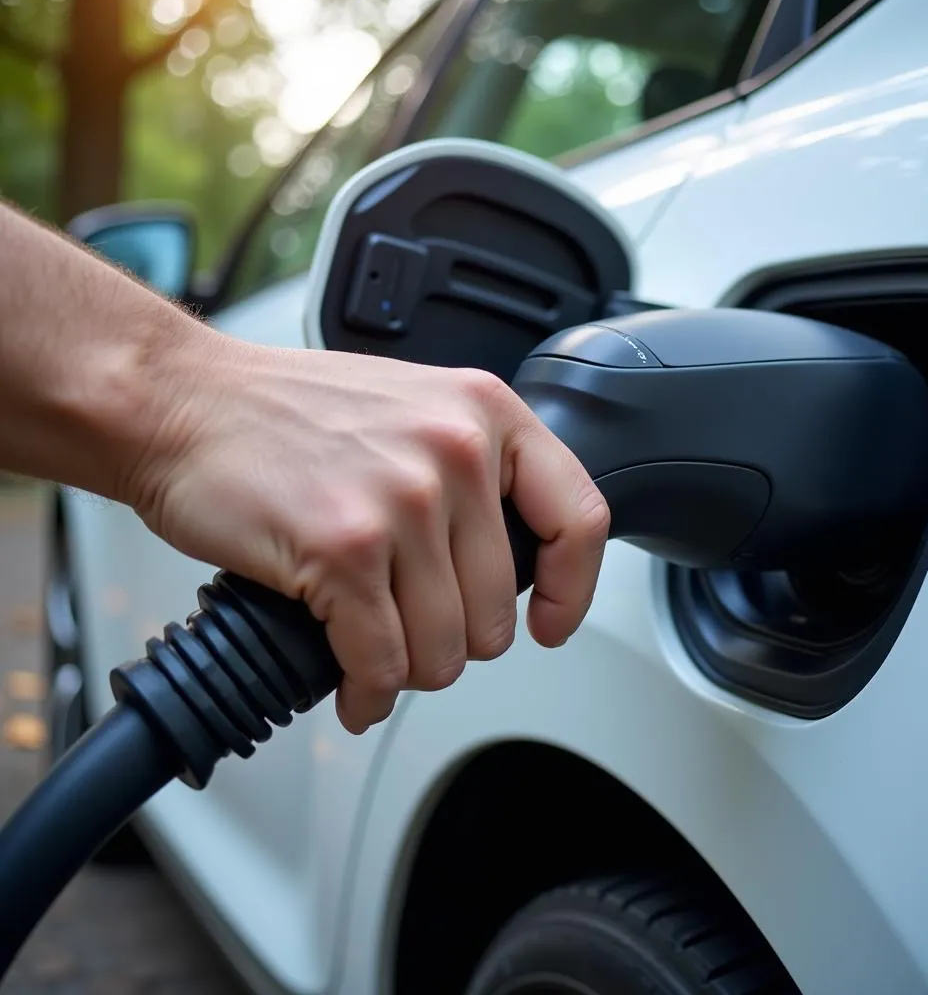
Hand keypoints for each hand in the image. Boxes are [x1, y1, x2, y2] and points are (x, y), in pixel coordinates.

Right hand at [126, 331, 609, 734]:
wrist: (183, 401)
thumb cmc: (284, 411)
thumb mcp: (409, 407)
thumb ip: (471, 471)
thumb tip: (503, 564)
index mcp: (483, 411)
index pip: (579, 518)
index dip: (570, 590)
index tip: (548, 621)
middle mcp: (455, 451)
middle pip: (498, 609)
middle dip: (455, 641)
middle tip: (414, 633)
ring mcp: (401, 501)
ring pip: (444, 648)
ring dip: (410, 670)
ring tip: (378, 656)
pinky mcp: (343, 550)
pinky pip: (384, 661)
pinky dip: (368, 691)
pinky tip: (354, 686)